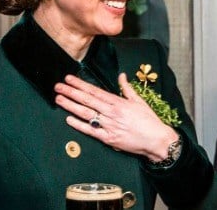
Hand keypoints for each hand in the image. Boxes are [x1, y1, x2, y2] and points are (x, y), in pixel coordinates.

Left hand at [54, 73, 177, 161]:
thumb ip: (127, 88)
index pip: (95, 91)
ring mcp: (109, 126)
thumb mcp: (139, 101)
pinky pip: (91, 131)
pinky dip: (79, 125)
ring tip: (59, 99)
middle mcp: (111, 113)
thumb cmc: (149, 121)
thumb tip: (122, 76)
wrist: (158, 141)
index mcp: (118, 103)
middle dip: (71, 92)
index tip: (69, 78)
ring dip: (71, 105)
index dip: (80, 84)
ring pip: (86, 114)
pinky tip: (68, 118)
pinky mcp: (108, 139)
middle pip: (87, 100)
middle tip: (58, 86)